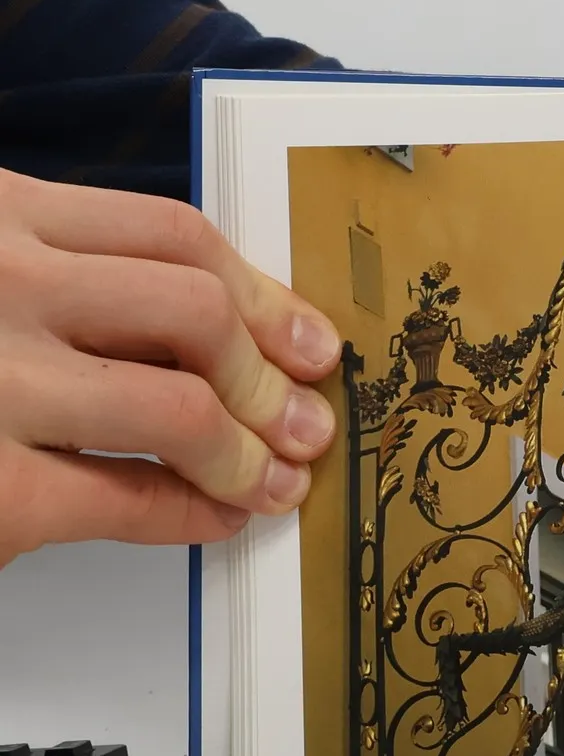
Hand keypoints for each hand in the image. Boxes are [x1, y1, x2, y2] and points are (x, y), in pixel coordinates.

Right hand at [0, 170, 340, 569]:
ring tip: (273, 480)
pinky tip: (214, 520)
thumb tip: (224, 330)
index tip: (307, 339)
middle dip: (270, 374)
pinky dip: (191, 514)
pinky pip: (125, 498)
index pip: (174, 235)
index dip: (265, 293)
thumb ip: (63, 275)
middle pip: (194, 310)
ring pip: (177, 404)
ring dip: (247, 451)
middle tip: (306, 418)